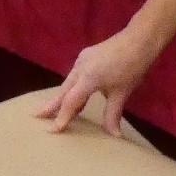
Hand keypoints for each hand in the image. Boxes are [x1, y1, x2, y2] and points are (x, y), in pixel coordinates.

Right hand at [37, 27, 161, 135]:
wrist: (139, 39)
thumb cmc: (133, 66)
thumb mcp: (122, 92)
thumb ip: (113, 114)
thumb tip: (113, 135)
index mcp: (88, 78)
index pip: (71, 101)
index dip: (62, 117)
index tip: (53, 130)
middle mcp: (80, 68)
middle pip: (63, 91)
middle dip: (50, 105)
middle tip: (35, 116)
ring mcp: (82, 60)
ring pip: (68, 82)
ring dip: (61, 97)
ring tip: (50, 109)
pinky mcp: (86, 56)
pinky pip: (74, 75)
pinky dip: (71, 87)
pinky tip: (73, 95)